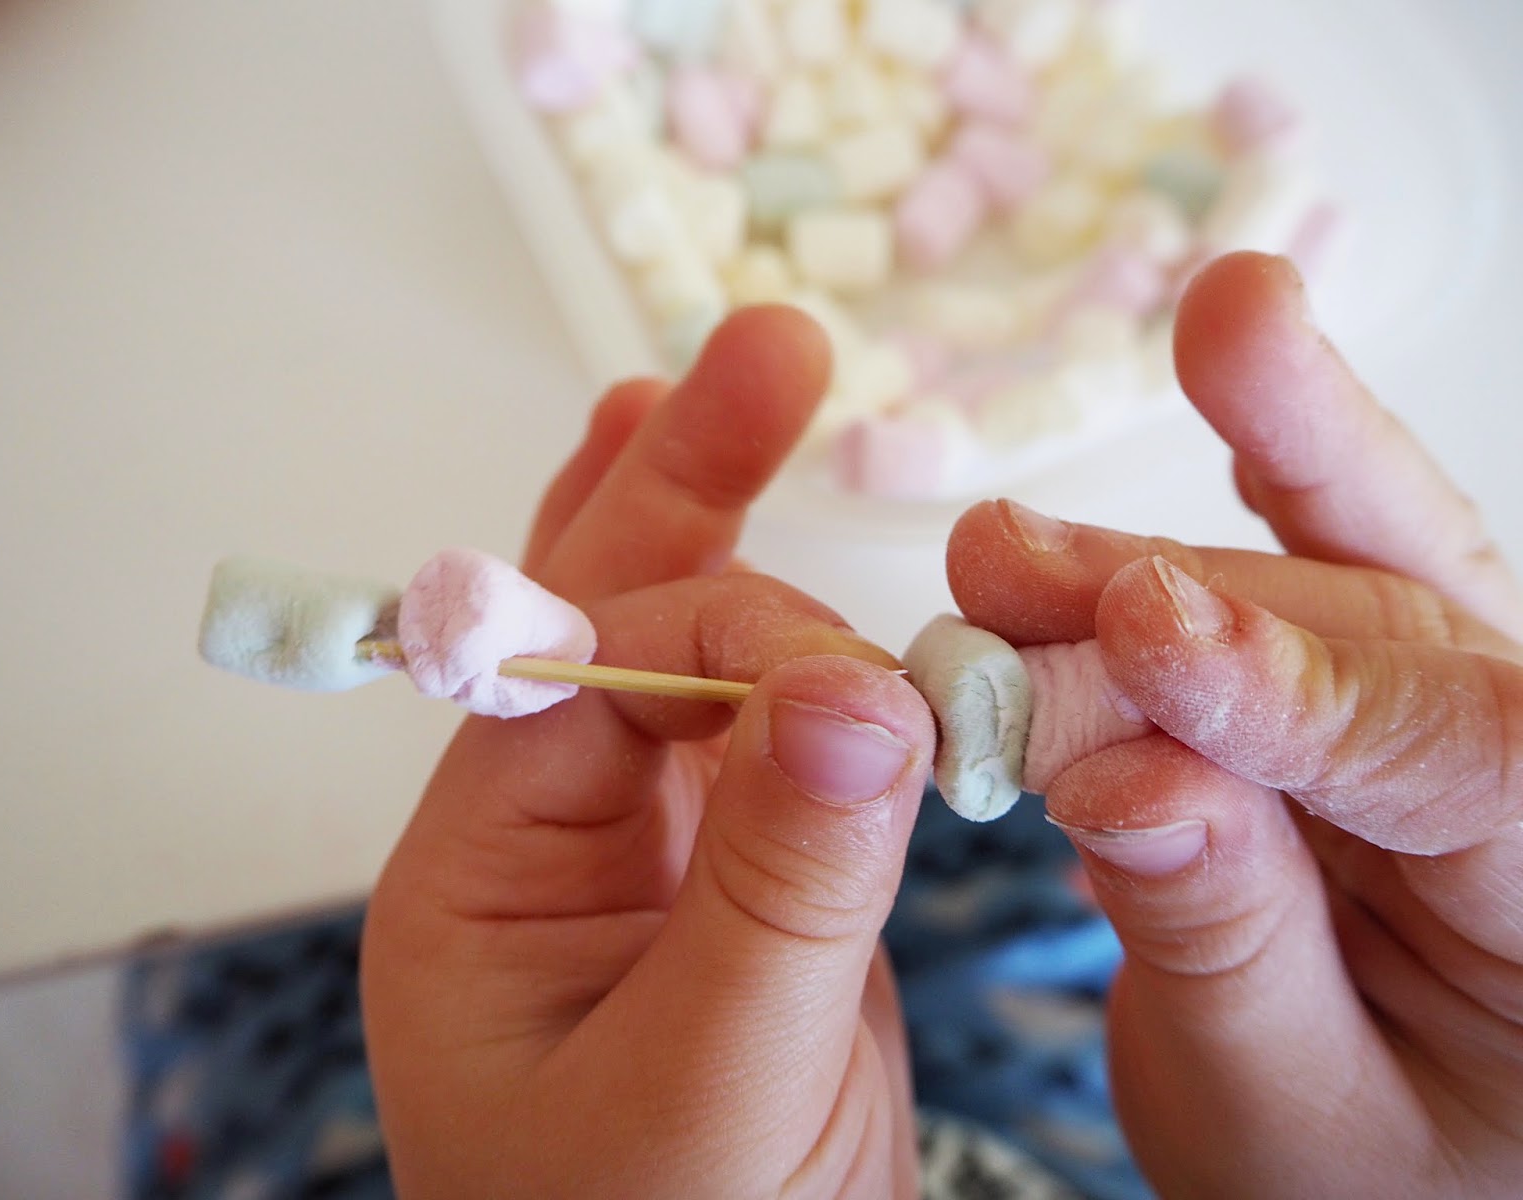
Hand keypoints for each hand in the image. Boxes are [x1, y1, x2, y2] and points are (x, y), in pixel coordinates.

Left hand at [362, 308, 936, 1198]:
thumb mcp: (708, 1094)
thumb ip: (782, 891)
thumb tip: (864, 693)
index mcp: (483, 884)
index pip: (585, 689)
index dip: (722, 641)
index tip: (854, 669)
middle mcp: (558, 841)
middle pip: (605, 615)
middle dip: (681, 479)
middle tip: (765, 351)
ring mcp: (660, 851)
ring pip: (693, 656)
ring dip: (739, 534)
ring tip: (759, 384)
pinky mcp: (757, 880)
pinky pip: (783, 738)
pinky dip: (825, 660)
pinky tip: (832, 578)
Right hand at [947, 252, 1522, 1197]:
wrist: (1388, 1166)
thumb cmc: (1354, 1170)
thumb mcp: (1281, 1111)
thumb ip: (1220, 944)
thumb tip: (1122, 779)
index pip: (1465, 763)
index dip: (1296, 691)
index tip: (1139, 638)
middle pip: (1380, 643)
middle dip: (1177, 615)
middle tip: (1001, 576)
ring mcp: (1473, 714)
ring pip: (1360, 569)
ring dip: (1167, 545)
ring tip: (1006, 544)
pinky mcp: (1389, 678)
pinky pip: (1352, 551)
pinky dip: (1287, 455)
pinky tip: (1236, 354)